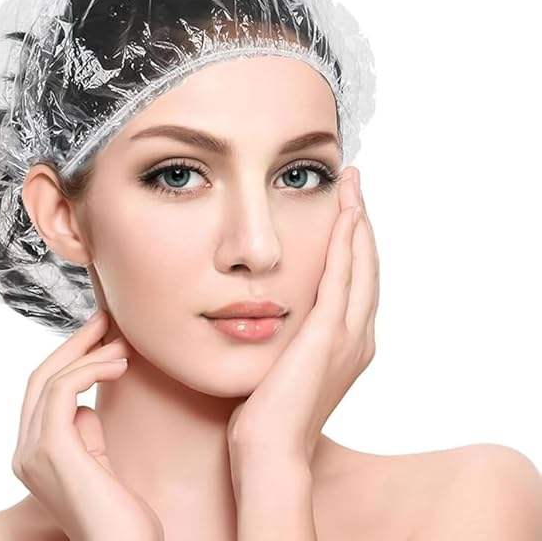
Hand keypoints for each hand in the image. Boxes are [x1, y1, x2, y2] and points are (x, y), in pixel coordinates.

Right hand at [10, 309, 164, 540]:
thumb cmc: (120, 515)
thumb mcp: (98, 463)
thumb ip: (85, 434)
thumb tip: (86, 406)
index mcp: (32, 454)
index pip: (43, 391)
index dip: (69, 357)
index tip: (100, 335)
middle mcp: (24, 451)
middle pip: (40, 378)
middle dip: (75, 343)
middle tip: (107, 318)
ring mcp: (32, 451)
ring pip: (50, 378)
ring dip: (90, 352)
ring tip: (124, 342)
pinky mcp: (51, 449)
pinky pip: (64, 390)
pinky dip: (91, 368)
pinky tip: (120, 364)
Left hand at [226, 166, 379, 468]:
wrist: (270, 452)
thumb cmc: (268, 416)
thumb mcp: (284, 367)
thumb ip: (289, 340)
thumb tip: (268, 319)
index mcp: (348, 344)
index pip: (356, 281)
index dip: (355, 243)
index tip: (346, 211)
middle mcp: (358, 336)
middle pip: (367, 265)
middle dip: (361, 221)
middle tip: (354, 185)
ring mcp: (348, 335)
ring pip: (361, 263)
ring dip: (357, 220)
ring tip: (352, 185)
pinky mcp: (329, 334)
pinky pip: (342, 275)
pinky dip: (347, 241)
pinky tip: (345, 213)